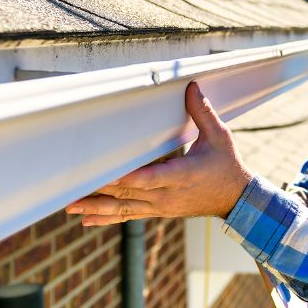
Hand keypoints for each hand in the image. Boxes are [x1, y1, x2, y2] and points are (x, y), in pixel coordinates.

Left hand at [66, 82, 253, 224]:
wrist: (236, 200)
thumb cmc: (227, 165)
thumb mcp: (220, 137)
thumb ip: (202, 112)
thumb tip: (191, 87)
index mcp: (183, 175)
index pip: (150, 178)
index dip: (127, 178)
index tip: (105, 175)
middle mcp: (168, 195)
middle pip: (129, 193)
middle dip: (100, 191)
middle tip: (72, 188)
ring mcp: (162, 206)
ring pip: (124, 208)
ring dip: (97, 208)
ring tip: (71, 207)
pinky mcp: (158, 211)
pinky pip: (129, 216)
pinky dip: (107, 218)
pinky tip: (87, 220)